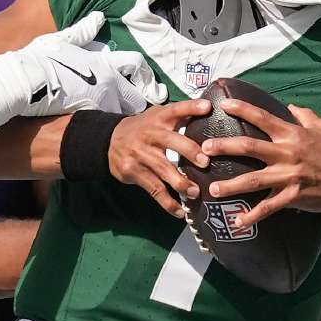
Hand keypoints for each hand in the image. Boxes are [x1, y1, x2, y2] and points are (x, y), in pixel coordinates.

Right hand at [17, 12, 167, 116]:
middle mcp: (108, 84)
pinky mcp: (86, 118)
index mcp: (104, 62)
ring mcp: (98, 103)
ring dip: (119, 115)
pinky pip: (103, 125)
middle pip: (137, 98)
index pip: (137, 64)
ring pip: (121, 114)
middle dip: (134, 102)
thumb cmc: (40, 58)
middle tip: (130, 104)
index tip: (150, 83)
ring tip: (113, 116)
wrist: (25, 81)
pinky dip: (103, 125)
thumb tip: (98, 17)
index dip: (146, 74)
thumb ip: (84, 31)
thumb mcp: (62, 40)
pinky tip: (98, 126)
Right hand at [108, 99, 212, 217]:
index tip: (207, 107)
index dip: (191, 108)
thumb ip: (180, 115)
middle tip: (205, 162)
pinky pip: (154, 189)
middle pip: (171, 141)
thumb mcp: (157, 116)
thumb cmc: (143, 128)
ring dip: (181, 183)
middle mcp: (150, 135)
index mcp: (159, 118)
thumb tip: (210, 109)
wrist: (110, 141)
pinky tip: (179, 212)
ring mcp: (141, 155)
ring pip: (163, 169)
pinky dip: (167, 203)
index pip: (176, 109)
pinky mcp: (134, 172)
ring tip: (195, 192)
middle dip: (189, 151)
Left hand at [201, 99, 320, 224]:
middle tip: (204, 148)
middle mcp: (287, 153)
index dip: (242, 109)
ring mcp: (289, 176)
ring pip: (253, 180)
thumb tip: (289, 105)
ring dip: (231, 185)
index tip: (222, 104)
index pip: (263, 118)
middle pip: (249, 147)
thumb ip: (304, 115)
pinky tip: (237, 222)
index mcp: (292, 134)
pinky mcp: (292, 196)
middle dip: (224, 147)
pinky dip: (252, 216)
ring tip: (212, 189)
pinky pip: (268, 208)